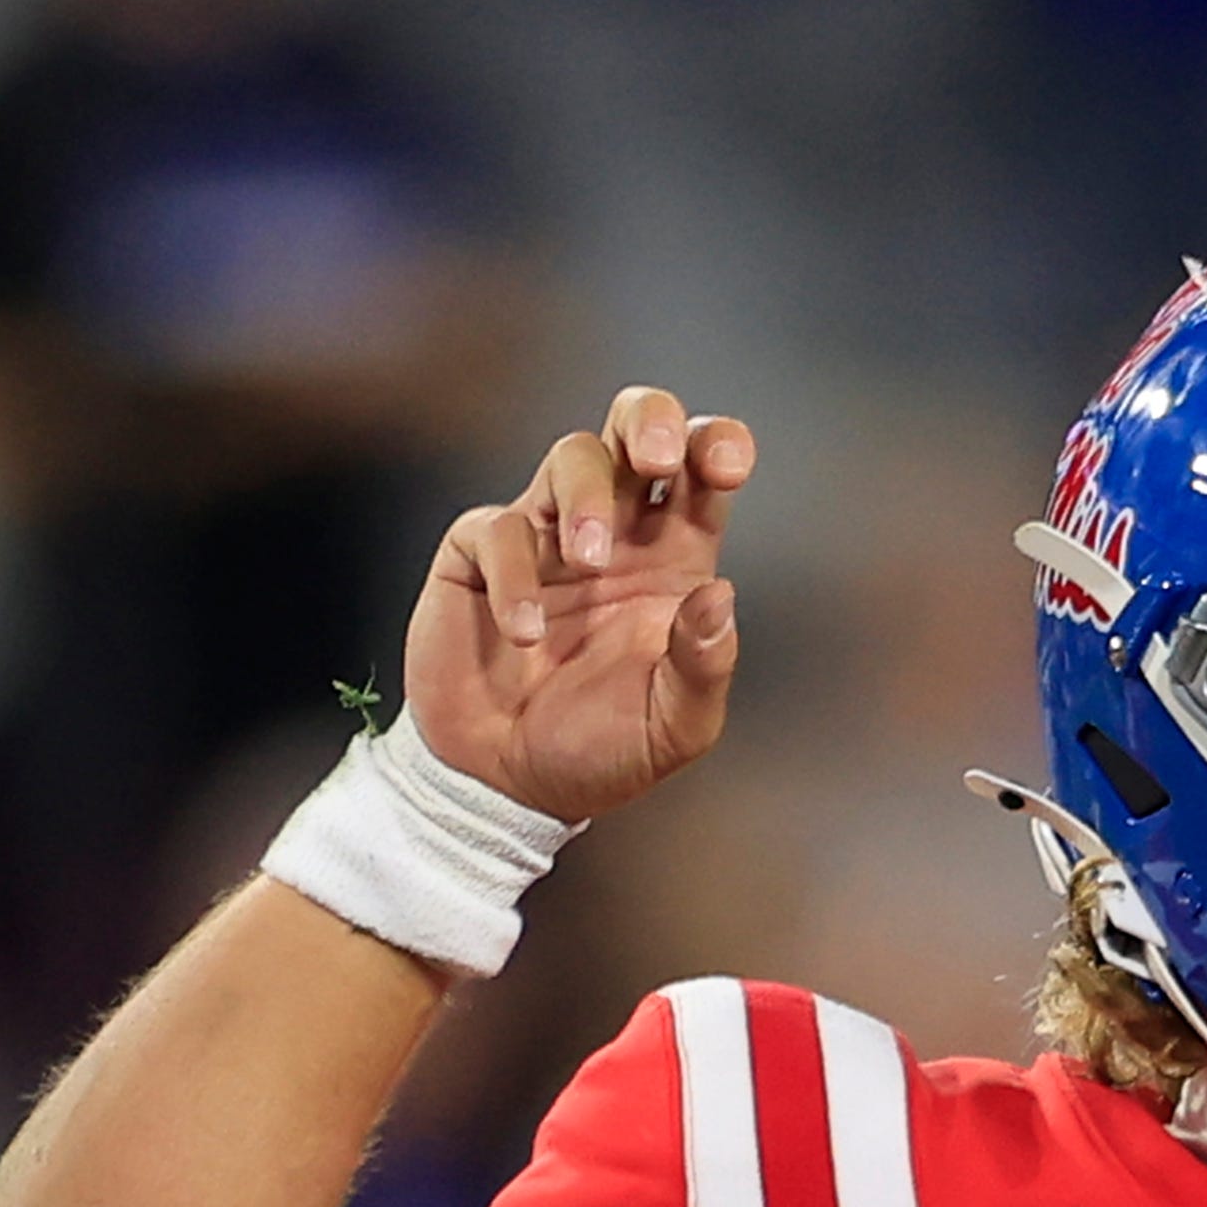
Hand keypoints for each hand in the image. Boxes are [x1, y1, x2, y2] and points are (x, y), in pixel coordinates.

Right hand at [399, 388, 755, 825]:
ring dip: (587, 493)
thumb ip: (704, 667)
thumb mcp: (675, 727)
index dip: (717, 447)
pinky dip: (514, 575)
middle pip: (635, 428)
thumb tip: (719, 597)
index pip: (702, 474)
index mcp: (674, 560)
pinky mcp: (479, 556)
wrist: (508, 786)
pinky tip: (525, 633)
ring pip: (571, 455)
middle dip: (650, 419)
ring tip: (588, 564)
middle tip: (658, 459)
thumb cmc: (601, 751)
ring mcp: (546, 538)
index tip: (726, 468)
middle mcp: (615, 534)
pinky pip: (497, 529)